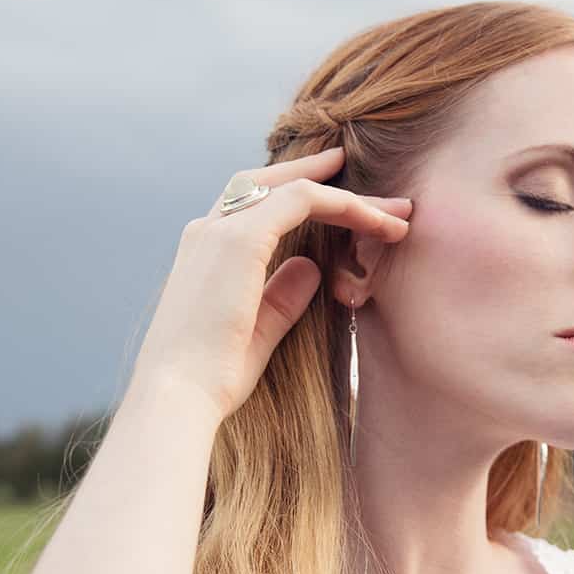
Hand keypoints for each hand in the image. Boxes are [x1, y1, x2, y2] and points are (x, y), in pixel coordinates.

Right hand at [133, 145, 410, 422]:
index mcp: (205, 252)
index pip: (254, 205)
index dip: (299, 196)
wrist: (178, 396)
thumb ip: (282, 297)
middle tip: (369, 183)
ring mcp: (221, 230)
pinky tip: (376, 221)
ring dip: (347, 195)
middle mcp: (208, 230)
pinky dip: (342, 204)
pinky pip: (302, 201)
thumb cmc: (210, 379)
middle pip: (269, 182)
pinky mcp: (241, 239)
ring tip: (395, 209)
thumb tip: (312, 267)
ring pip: (293, 187)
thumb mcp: (257, 333)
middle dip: (320, 177)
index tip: (344, 205)